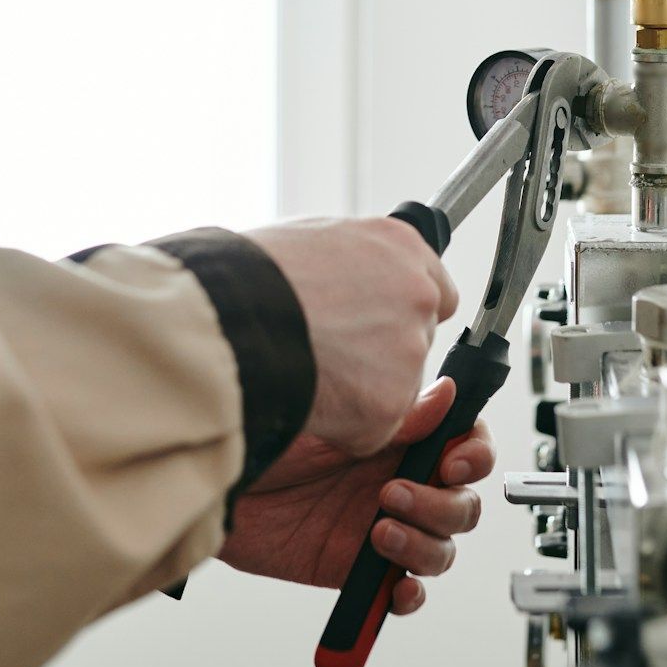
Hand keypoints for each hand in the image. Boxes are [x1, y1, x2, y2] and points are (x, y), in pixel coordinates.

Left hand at [220, 378, 495, 614]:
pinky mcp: (358, 569)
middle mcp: (397, 481)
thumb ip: (393, 414)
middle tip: (393, 494)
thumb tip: (446, 396)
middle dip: (442, 503)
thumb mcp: (332, 415)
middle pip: (461, 502)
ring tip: (379, 532)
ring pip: (441, 547)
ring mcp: (382, 526)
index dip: (473, 455)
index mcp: (399, 437)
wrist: (217, 480)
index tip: (454, 462)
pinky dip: (409, 595)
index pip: (463, 444)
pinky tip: (394, 588)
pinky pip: (404, 591)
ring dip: (424, 545)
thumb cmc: (264, 434)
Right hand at [248, 217, 457, 455]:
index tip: (378, 324)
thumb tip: (351, 278)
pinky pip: (370, 427)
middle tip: (328, 351)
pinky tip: (306, 395)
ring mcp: (409, 352)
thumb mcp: (313, 239)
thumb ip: (354, 262)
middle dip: (380, 353)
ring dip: (358, 389)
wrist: (230, 315)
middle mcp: (418, 295)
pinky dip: (341, 425)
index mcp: (402, 247)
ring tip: (307, 369)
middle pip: (416, 340)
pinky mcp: (390, 405)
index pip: (436, 290)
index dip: (402, 313)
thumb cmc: (253, 273)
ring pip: (394, 386)